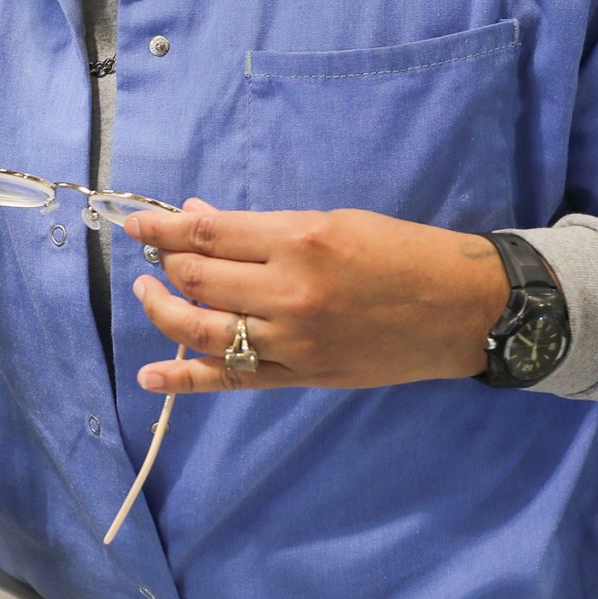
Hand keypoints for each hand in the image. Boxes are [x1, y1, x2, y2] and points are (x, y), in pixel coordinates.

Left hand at [123, 201, 511, 394]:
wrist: (461, 310)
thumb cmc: (402, 252)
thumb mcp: (332, 221)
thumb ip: (260, 228)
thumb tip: (196, 219)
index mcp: (300, 241)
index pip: (207, 237)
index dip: (162, 229)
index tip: (136, 224)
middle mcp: (289, 293)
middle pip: (197, 281)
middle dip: (165, 265)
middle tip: (155, 256)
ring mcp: (292, 342)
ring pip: (201, 329)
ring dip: (163, 310)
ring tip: (149, 293)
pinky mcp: (300, 377)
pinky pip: (231, 379)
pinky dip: (185, 378)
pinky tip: (151, 374)